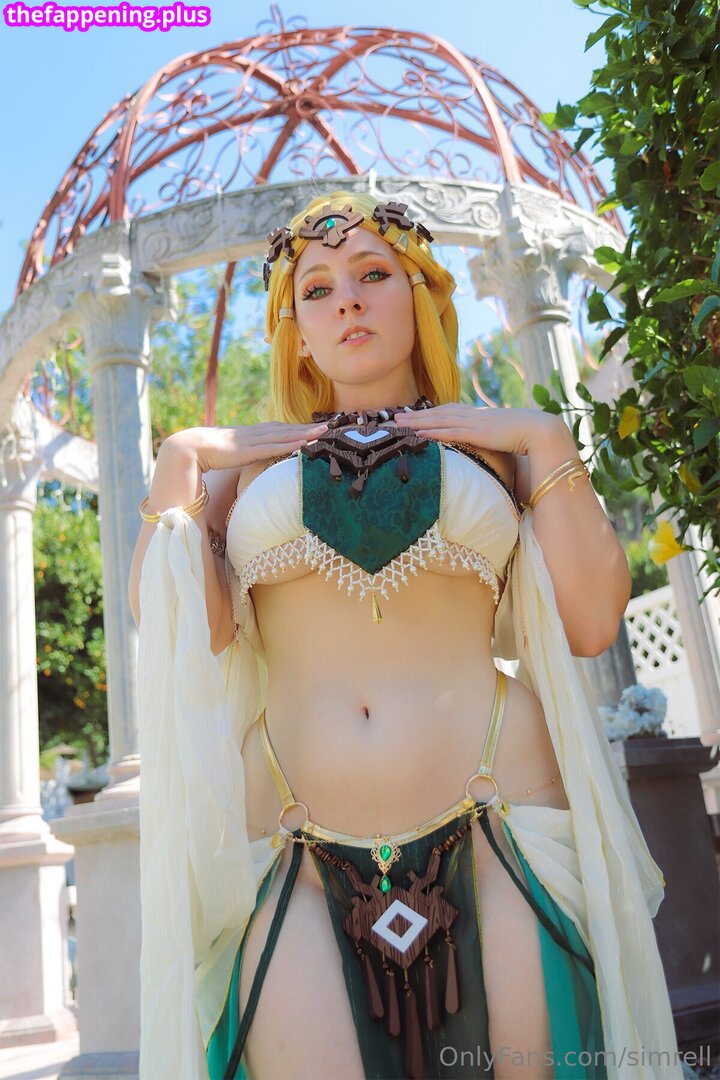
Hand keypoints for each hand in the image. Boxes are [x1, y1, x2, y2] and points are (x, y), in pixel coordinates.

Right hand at [162, 421, 328, 472]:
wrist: (191, 447)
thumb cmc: (208, 452)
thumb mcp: (231, 452)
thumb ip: (243, 453)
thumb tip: (249, 458)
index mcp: (252, 433)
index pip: (281, 428)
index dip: (299, 426)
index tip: (316, 426)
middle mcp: (256, 432)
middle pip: (288, 427)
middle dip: (309, 426)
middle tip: (331, 424)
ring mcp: (254, 440)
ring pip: (286, 434)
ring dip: (306, 432)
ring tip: (325, 431)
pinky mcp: (250, 450)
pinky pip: (275, 447)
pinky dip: (291, 444)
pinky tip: (305, 443)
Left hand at [397, 403, 572, 456]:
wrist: (541, 431)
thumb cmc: (529, 437)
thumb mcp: (506, 437)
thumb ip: (494, 440)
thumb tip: (491, 447)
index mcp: (480, 415)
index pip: (450, 412)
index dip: (430, 413)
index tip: (414, 415)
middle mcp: (474, 415)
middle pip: (438, 413)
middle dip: (416, 416)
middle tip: (395, 418)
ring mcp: (474, 422)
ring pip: (438, 419)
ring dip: (416, 422)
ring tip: (398, 424)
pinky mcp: (476, 432)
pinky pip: (448, 431)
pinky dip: (431, 431)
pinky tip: (418, 433)